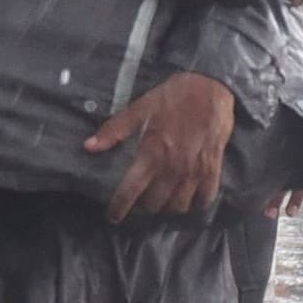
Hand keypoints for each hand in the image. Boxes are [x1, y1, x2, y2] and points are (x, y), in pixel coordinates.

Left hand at [85, 70, 237, 220]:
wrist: (210, 86)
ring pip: (179, 206)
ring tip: (163, 200)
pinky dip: (195, 204)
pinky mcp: (213, 168)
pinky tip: (189, 199)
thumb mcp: (140, 108)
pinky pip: (205, 198)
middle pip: (155, 204)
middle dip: (144, 206)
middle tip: (141, 200)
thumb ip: (115, 130)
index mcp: (152, 153)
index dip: (119, 207)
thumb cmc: (173, 96)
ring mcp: (195, 171)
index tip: (113, 216)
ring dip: (168, 207)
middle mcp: (173, 168)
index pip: (130, 191)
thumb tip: (89, 146)